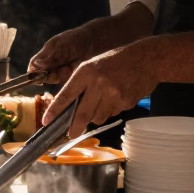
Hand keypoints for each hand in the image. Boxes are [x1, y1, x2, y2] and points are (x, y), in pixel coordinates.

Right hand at [29, 27, 95, 83]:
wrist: (95, 41)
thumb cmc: (77, 40)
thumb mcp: (63, 48)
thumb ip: (51, 58)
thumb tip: (36, 65)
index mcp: (46, 53)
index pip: (33, 66)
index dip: (34, 73)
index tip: (41, 77)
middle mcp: (51, 62)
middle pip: (44, 76)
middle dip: (53, 76)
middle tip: (65, 69)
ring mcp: (61, 68)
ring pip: (56, 79)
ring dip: (64, 75)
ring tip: (72, 66)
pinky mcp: (70, 73)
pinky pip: (67, 80)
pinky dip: (71, 74)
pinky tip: (76, 66)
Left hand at [42, 43, 157, 137]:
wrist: (147, 59)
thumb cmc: (117, 60)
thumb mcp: (94, 65)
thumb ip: (82, 83)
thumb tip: (71, 105)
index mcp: (86, 72)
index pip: (66, 95)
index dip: (55, 110)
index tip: (46, 120)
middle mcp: (97, 84)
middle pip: (81, 114)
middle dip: (74, 127)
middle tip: (71, 134)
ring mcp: (112, 94)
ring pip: (97, 117)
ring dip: (95, 116)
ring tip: (103, 101)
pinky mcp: (125, 102)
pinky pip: (112, 113)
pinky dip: (110, 110)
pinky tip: (117, 97)